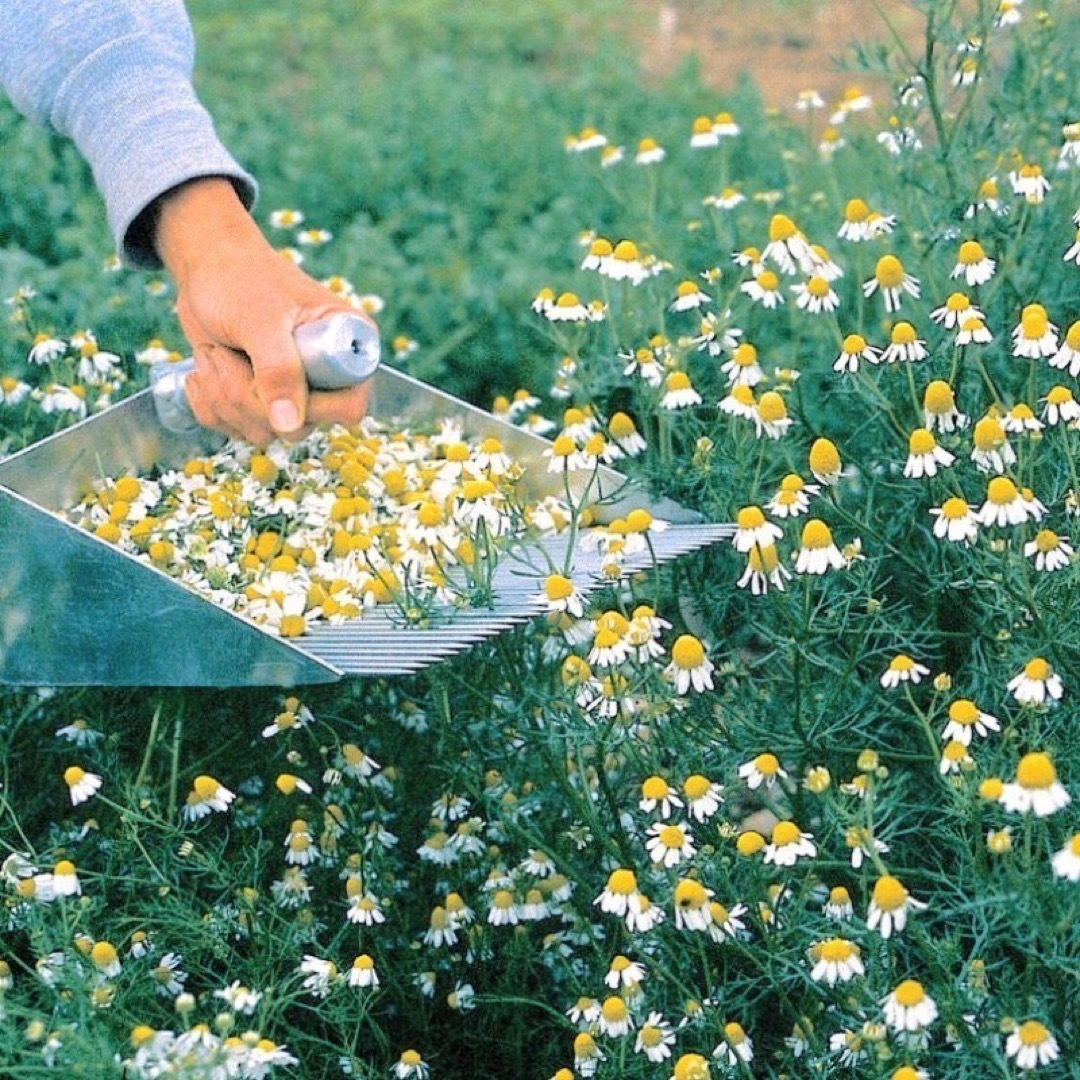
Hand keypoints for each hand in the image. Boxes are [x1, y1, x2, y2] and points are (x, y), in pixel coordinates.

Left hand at [153, 178, 374, 443]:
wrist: (205, 270)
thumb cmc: (240, 279)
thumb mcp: (261, 319)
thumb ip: (279, 370)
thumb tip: (290, 426)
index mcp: (348, 347)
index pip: (349, 405)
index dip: (309, 405)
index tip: (267, 377)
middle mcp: (327, 378)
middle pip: (299, 426)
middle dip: (249, 397)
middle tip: (225, 356)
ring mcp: (293, 394)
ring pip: (264, 432)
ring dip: (224, 396)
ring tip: (214, 354)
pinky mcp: (260, 404)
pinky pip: (236, 430)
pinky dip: (209, 403)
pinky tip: (206, 368)